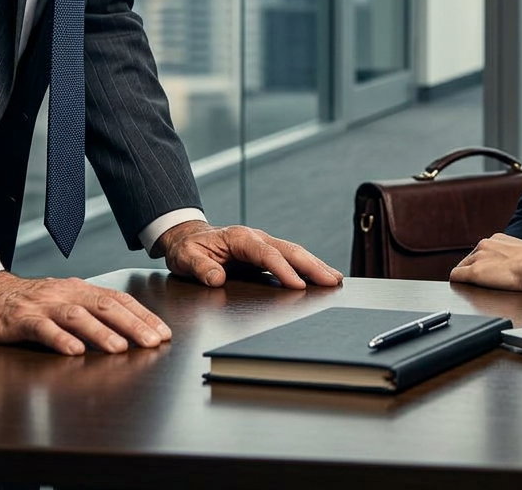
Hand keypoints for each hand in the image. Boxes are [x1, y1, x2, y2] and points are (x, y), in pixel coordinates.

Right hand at [0, 271, 170, 355]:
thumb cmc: (25, 303)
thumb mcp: (61, 302)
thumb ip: (87, 312)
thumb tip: (124, 329)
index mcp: (78, 290)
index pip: (118, 300)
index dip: (143, 315)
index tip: (163, 332)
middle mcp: (65, 294)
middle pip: (105, 306)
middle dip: (133, 324)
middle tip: (154, 342)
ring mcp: (43, 306)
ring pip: (78, 316)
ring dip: (102, 332)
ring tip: (121, 348)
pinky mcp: (20, 320)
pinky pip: (43, 330)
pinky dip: (60, 340)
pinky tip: (75, 351)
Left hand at [157, 220, 342, 289]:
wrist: (186, 236)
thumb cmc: (187, 248)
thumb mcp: (186, 258)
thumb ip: (201, 267)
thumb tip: (217, 277)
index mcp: (239, 238)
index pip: (266, 254)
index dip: (283, 269)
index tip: (297, 285)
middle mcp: (256, 237)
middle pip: (289, 249)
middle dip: (312, 265)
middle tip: (332, 280)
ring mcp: (262, 244)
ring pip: (293, 252)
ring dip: (314, 265)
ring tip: (335, 279)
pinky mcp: (264, 253)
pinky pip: (288, 258)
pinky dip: (306, 267)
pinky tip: (318, 277)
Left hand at [450, 233, 521, 292]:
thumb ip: (515, 256)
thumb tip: (520, 265)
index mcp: (496, 240)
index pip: (482, 253)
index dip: (483, 265)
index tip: (487, 274)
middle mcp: (484, 245)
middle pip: (470, 259)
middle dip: (473, 270)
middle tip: (481, 283)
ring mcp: (478, 258)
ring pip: (462, 267)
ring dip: (466, 277)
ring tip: (473, 287)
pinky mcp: (475, 272)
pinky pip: (456, 276)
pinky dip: (458, 282)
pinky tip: (462, 288)